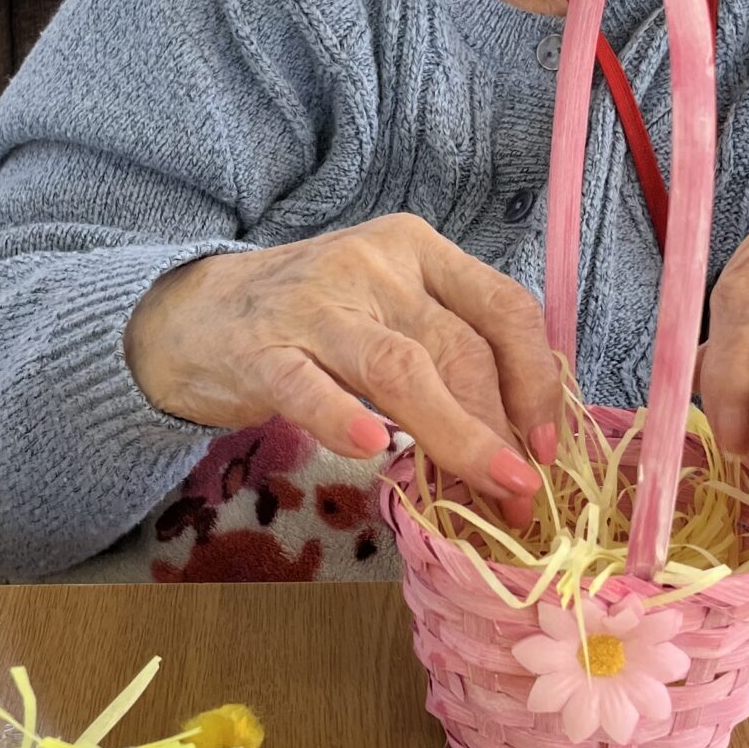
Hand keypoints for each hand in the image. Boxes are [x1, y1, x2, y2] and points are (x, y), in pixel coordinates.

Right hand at [125, 214, 561, 515]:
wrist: (199, 316)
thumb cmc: (315, 321)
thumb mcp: (390, 311)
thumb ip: (450, 354)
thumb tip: (524, 441)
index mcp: (418, 249)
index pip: (502, 306)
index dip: (537, 379)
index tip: (549, 447)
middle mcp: (372, 265)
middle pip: (458, 348)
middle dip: (502, 430)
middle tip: (522, 497)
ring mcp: (313, 304)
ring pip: (400, 368)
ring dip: (455, 434)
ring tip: (490, 487)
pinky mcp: (260, 350)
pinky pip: (309, 386)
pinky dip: (344, 418)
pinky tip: (375, 451)